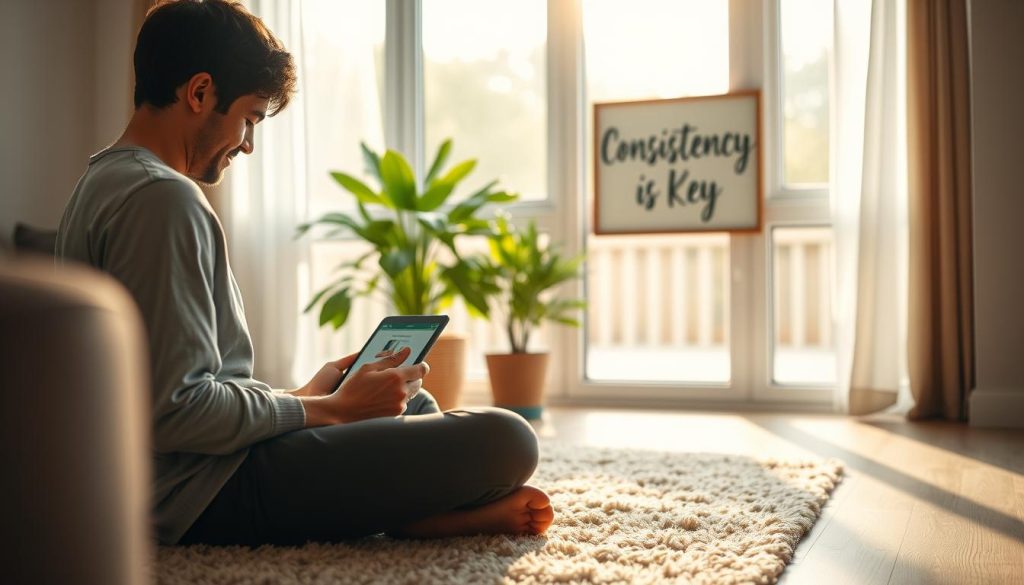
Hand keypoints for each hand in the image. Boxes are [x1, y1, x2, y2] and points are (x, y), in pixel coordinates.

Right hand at [301, 346, 429, 425]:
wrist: (343, 412)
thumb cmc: (353, 387)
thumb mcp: (368, 367)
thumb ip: (390, 359)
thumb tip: (406, 351)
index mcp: (396, 377)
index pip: (421, 369)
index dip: (420, 365)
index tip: (416, 363)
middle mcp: (401, 392)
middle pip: (418, 381)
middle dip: (411, 376)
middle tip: (396, 374)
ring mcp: (399, 405)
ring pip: (411, 393)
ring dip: (404, 388)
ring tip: (385, 386)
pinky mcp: (396, 415)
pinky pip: (403, 403)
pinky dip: (397, 398)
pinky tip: (382, 397)